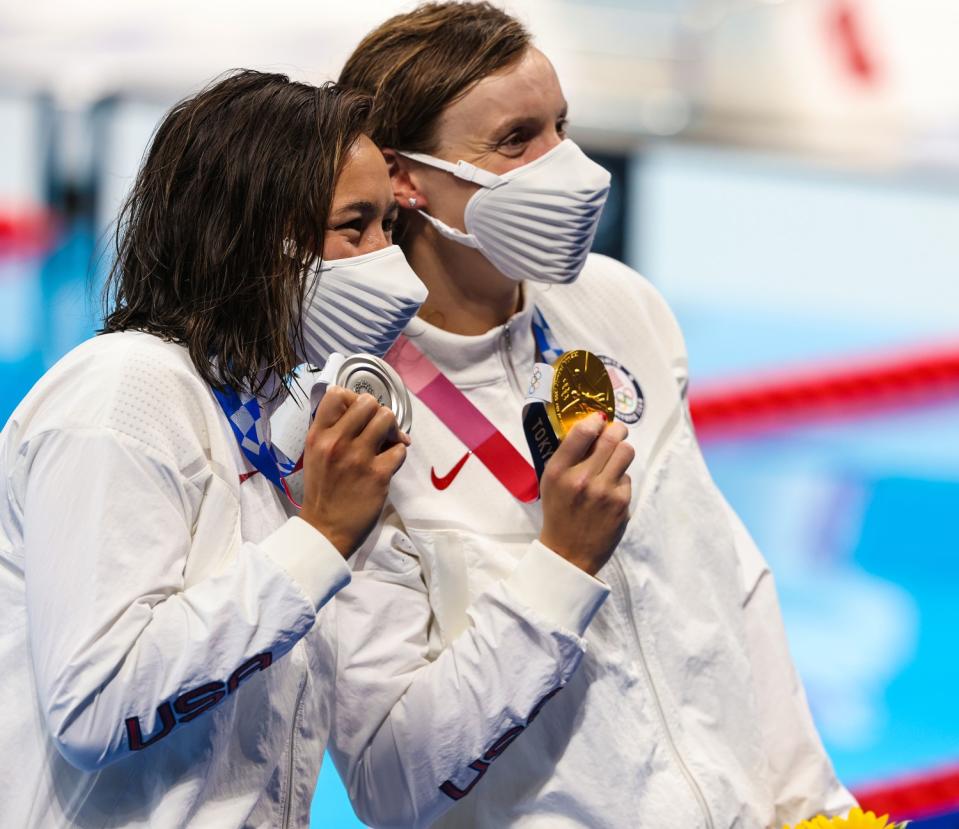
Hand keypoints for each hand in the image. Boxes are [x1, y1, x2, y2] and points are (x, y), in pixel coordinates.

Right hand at [298, 387, 409, 557]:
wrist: (325, 529)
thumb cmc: (322, 490)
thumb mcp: (316, 454)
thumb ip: (332, 430)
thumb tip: (360, 410)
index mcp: (318, 436)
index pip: (336, 394)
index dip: (352, 398)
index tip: (358, 413)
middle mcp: (336, 442)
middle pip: (368, 402)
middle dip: (377, 413)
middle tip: (377, 430)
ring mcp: (358, 457)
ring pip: (387, 419)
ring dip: (391, 430)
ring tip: (387, 443)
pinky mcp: (378, 474)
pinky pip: (400, 449)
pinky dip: (399, 454)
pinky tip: (389, 463)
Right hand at [538, 413, 633, 575]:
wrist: (568, 553)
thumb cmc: (558, 512)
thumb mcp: (550, 481)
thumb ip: (568, 455)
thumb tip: (592, 427)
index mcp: (558, 471)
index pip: (583, 431)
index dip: (595, 420)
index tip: (598, 420)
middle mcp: (582, 479)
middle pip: (612, 437)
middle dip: (617, 429)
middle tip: (616, 430)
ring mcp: (604, 492)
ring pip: (626, 452)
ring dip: (621, 451)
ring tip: (614, 458)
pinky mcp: (622, 505)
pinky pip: (627, 478)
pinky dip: (620, 480)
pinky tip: (609, 491)